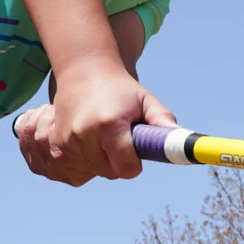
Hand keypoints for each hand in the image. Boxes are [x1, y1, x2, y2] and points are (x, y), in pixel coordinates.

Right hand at [14, 62, 174, 186]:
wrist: (83, 71)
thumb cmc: (121, 89)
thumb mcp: (145, 101)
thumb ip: (164, 123)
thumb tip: (186, 143)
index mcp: (110, 125)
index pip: (127, 169)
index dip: (134, 165)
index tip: (135, 151)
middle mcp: (85, 134)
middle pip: (110, 173)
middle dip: (119, 162)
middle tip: (120, 139)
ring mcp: (67, 140)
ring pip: (93, 171)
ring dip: (101, 161)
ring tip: (103, 135)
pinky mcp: (56, 143)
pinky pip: (76, 167)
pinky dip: (85, 159)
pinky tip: (88, 140)